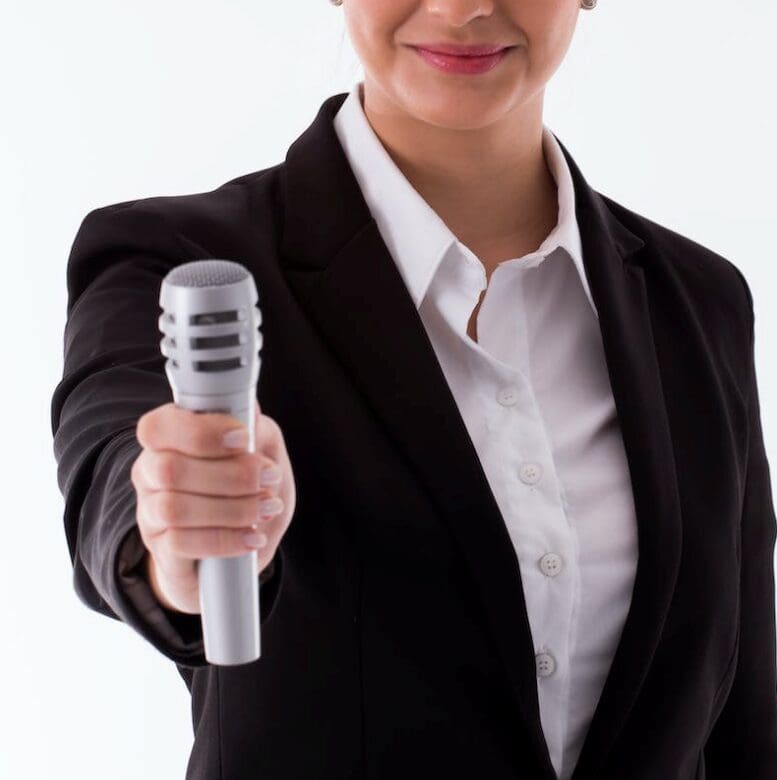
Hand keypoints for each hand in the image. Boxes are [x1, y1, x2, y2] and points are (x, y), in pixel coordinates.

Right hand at [130, 398, 295, 614]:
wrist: (245, 546)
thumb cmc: (249, 487)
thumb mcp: (264, 452)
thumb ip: (257, 431)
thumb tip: (250, 414)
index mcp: (169, 437)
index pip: (159, 427)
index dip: (200, 432)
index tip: (243, 439)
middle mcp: (150, 471)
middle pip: (170, 469)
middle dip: (230, 475)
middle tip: (270, 478)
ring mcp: (150, 512)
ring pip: (174, 509)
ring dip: (232, 509)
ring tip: (268, 508)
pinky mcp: (159, 548)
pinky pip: (180, 545)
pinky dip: (225, 540)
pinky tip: (253, 537)